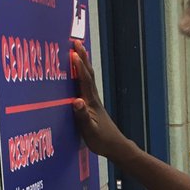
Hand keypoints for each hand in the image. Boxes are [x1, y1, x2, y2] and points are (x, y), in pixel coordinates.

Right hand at [69, 39, 129, 161]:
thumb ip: (82, 116)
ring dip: (84, 63)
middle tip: (77, 42)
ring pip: (88, 78)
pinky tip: (81, 74)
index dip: (79, 66)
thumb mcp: (89, 130)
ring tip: (79, 51)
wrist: (116, 147)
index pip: (84, 80)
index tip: (73, 52)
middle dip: (82, 57)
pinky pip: (87, 85)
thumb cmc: (102, 140)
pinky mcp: (93, 106)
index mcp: (91, 102)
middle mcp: (93, 98)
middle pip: (88, 74)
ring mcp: (94, 101)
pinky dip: (83, 74)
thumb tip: (77, 101)